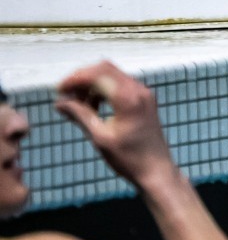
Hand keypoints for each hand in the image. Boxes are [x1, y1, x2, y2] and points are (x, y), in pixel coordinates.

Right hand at [54, 61, 177, 188]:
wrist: (156, 170)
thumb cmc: (128, 158)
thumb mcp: (99, 137)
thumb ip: (80, 115)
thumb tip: (59, 102)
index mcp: (128, 98)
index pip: (97, 73)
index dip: (74, 79)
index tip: (59, 91)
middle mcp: (139, 90)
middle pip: (105, 69)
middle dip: (82, 79)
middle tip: (66, 95)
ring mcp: (144, 93)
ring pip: (113, 76)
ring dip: (92, 85)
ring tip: (78, 105)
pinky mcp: (145, 100)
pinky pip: (121, 85)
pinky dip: (104, 91)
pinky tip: (94, 108)